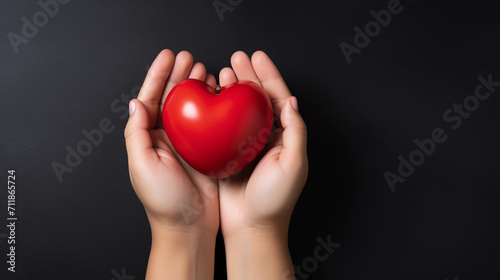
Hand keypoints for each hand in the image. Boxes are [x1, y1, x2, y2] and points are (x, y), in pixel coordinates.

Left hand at [125, 49, 218, 279]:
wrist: (189, 226)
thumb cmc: (163, 201)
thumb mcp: (142, 166)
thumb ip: (137, 133)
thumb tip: (136, 102)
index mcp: (148, 138)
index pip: (151, 99)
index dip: (158, 75)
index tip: (168, 56)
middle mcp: (167, 137)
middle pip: (172, 98)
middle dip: (179, 75)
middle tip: (190, 58)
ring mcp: (188, 143)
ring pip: (191, 106)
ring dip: (196, 86)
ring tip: (205, 69)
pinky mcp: (207, 150)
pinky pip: (210, 122)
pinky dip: (214, 105)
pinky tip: (219, 94)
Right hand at [218, 51, 307, 278]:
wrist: (252, 227)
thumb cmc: (275, 199)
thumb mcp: (293, 164)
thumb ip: (295, 131)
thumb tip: (291, 101)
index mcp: (284, 136)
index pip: (278, 98)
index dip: (269, 75)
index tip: (257, 57)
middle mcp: (266, 137)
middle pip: (257, 99)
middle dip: (248, 76)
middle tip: (237, 57)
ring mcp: (245, 144)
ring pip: (238, 109)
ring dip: (231, 89)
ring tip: (222, 71)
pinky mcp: (227, 154)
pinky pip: (221, 126)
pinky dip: (217, 109)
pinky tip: (210, 97)